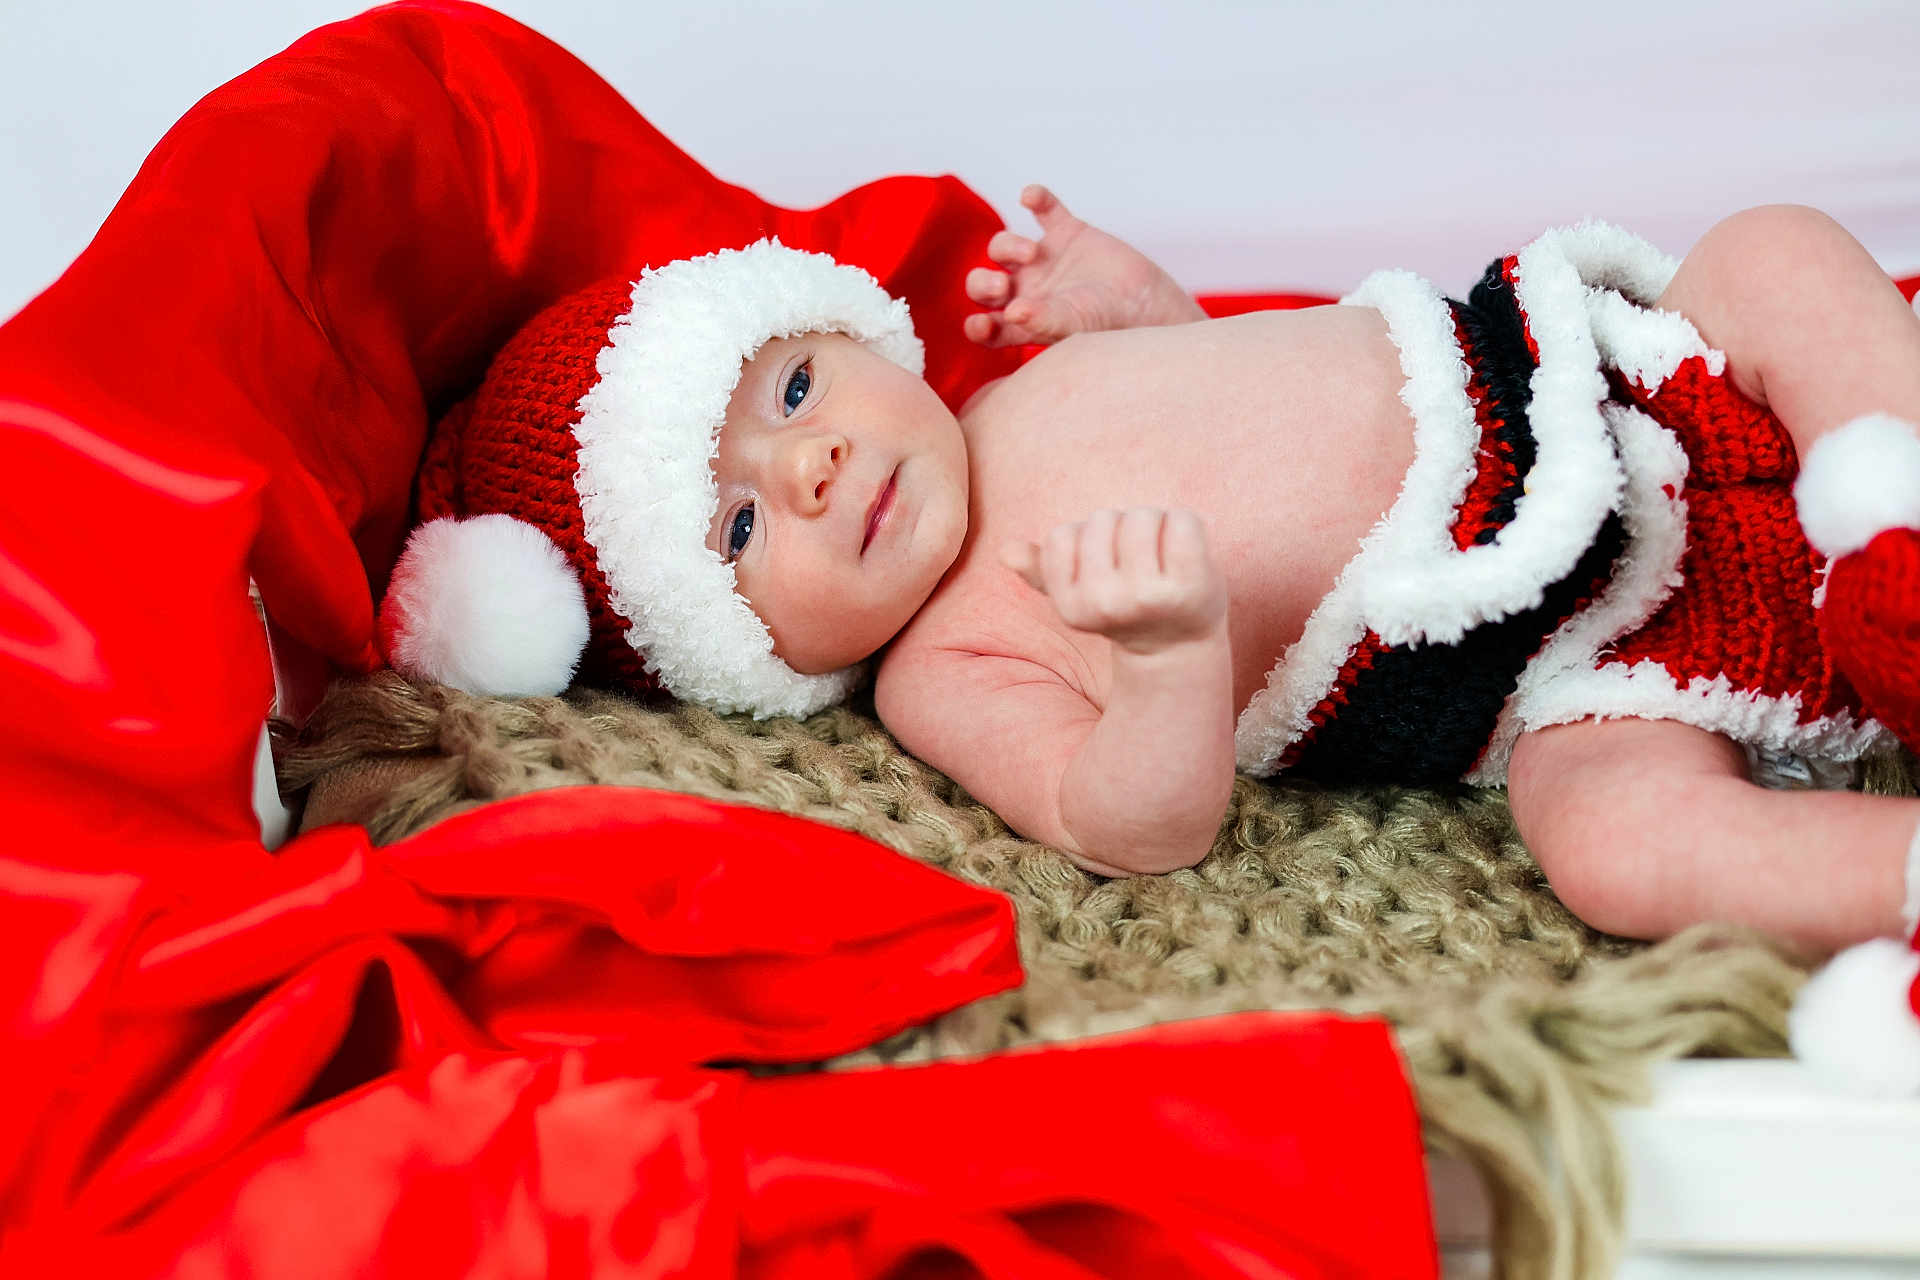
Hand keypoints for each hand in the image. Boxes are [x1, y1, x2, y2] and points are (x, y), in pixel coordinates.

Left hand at [963, 185, 1204, 347]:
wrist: (1150, 302)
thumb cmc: (1111, 324)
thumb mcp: (1074, 326)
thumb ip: (1041, 320)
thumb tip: (1010, 313)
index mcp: (1023, 322)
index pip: (986, 326)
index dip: (977, 325)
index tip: (981, 323)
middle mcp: (1026, 291)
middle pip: (983, 284)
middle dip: (981, 284)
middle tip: (1000, 285)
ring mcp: (1044, 261)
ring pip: (1002, 246)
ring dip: (1007, 246)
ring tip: (1032, 254)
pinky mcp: (1066, 233)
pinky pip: (1042, 208)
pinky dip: (1035, 198)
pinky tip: (1030, 197)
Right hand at [1001, 507, 1226, 655]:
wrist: (1179, 645)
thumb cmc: (1124, 609)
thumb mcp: (1077, 595)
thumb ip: (1043, 572)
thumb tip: (1006, 552)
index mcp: (1072, 608)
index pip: (1062, 535)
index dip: (1084, 540)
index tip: (1105, 569)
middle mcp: (1106, 605)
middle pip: (1103, 519)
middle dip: (1120, 527)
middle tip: (1138, 563)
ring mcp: (1149, 596)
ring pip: (1140, 515)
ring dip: (1153, 523)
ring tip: (1160, 555)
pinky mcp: (1189, 585)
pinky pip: (1180, 520)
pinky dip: (1184, 524)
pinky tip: (1186, 552)